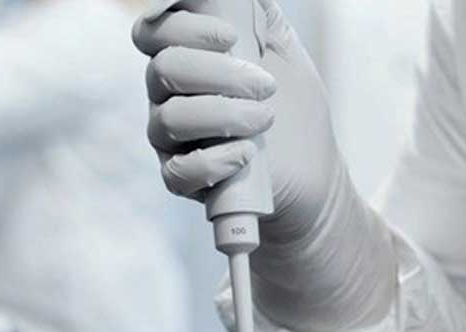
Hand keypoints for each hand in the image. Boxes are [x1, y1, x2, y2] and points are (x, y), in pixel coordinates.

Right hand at [133, 0, 334, 216]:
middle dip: (216, 74)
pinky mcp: (182, 180)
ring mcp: (170, 139)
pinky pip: (177, 171)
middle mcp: (168, 95)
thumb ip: (254, 13)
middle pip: (162, 71)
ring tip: (265, 119)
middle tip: (265, 86)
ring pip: (169, 120)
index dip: (183, 28)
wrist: (312, 169)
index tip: (230, 36)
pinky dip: (212, 162)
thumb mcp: (280, 48)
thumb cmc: (293, 104)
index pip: (153, 32)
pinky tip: (245, 154)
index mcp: (185, 57)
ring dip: (222, 115)